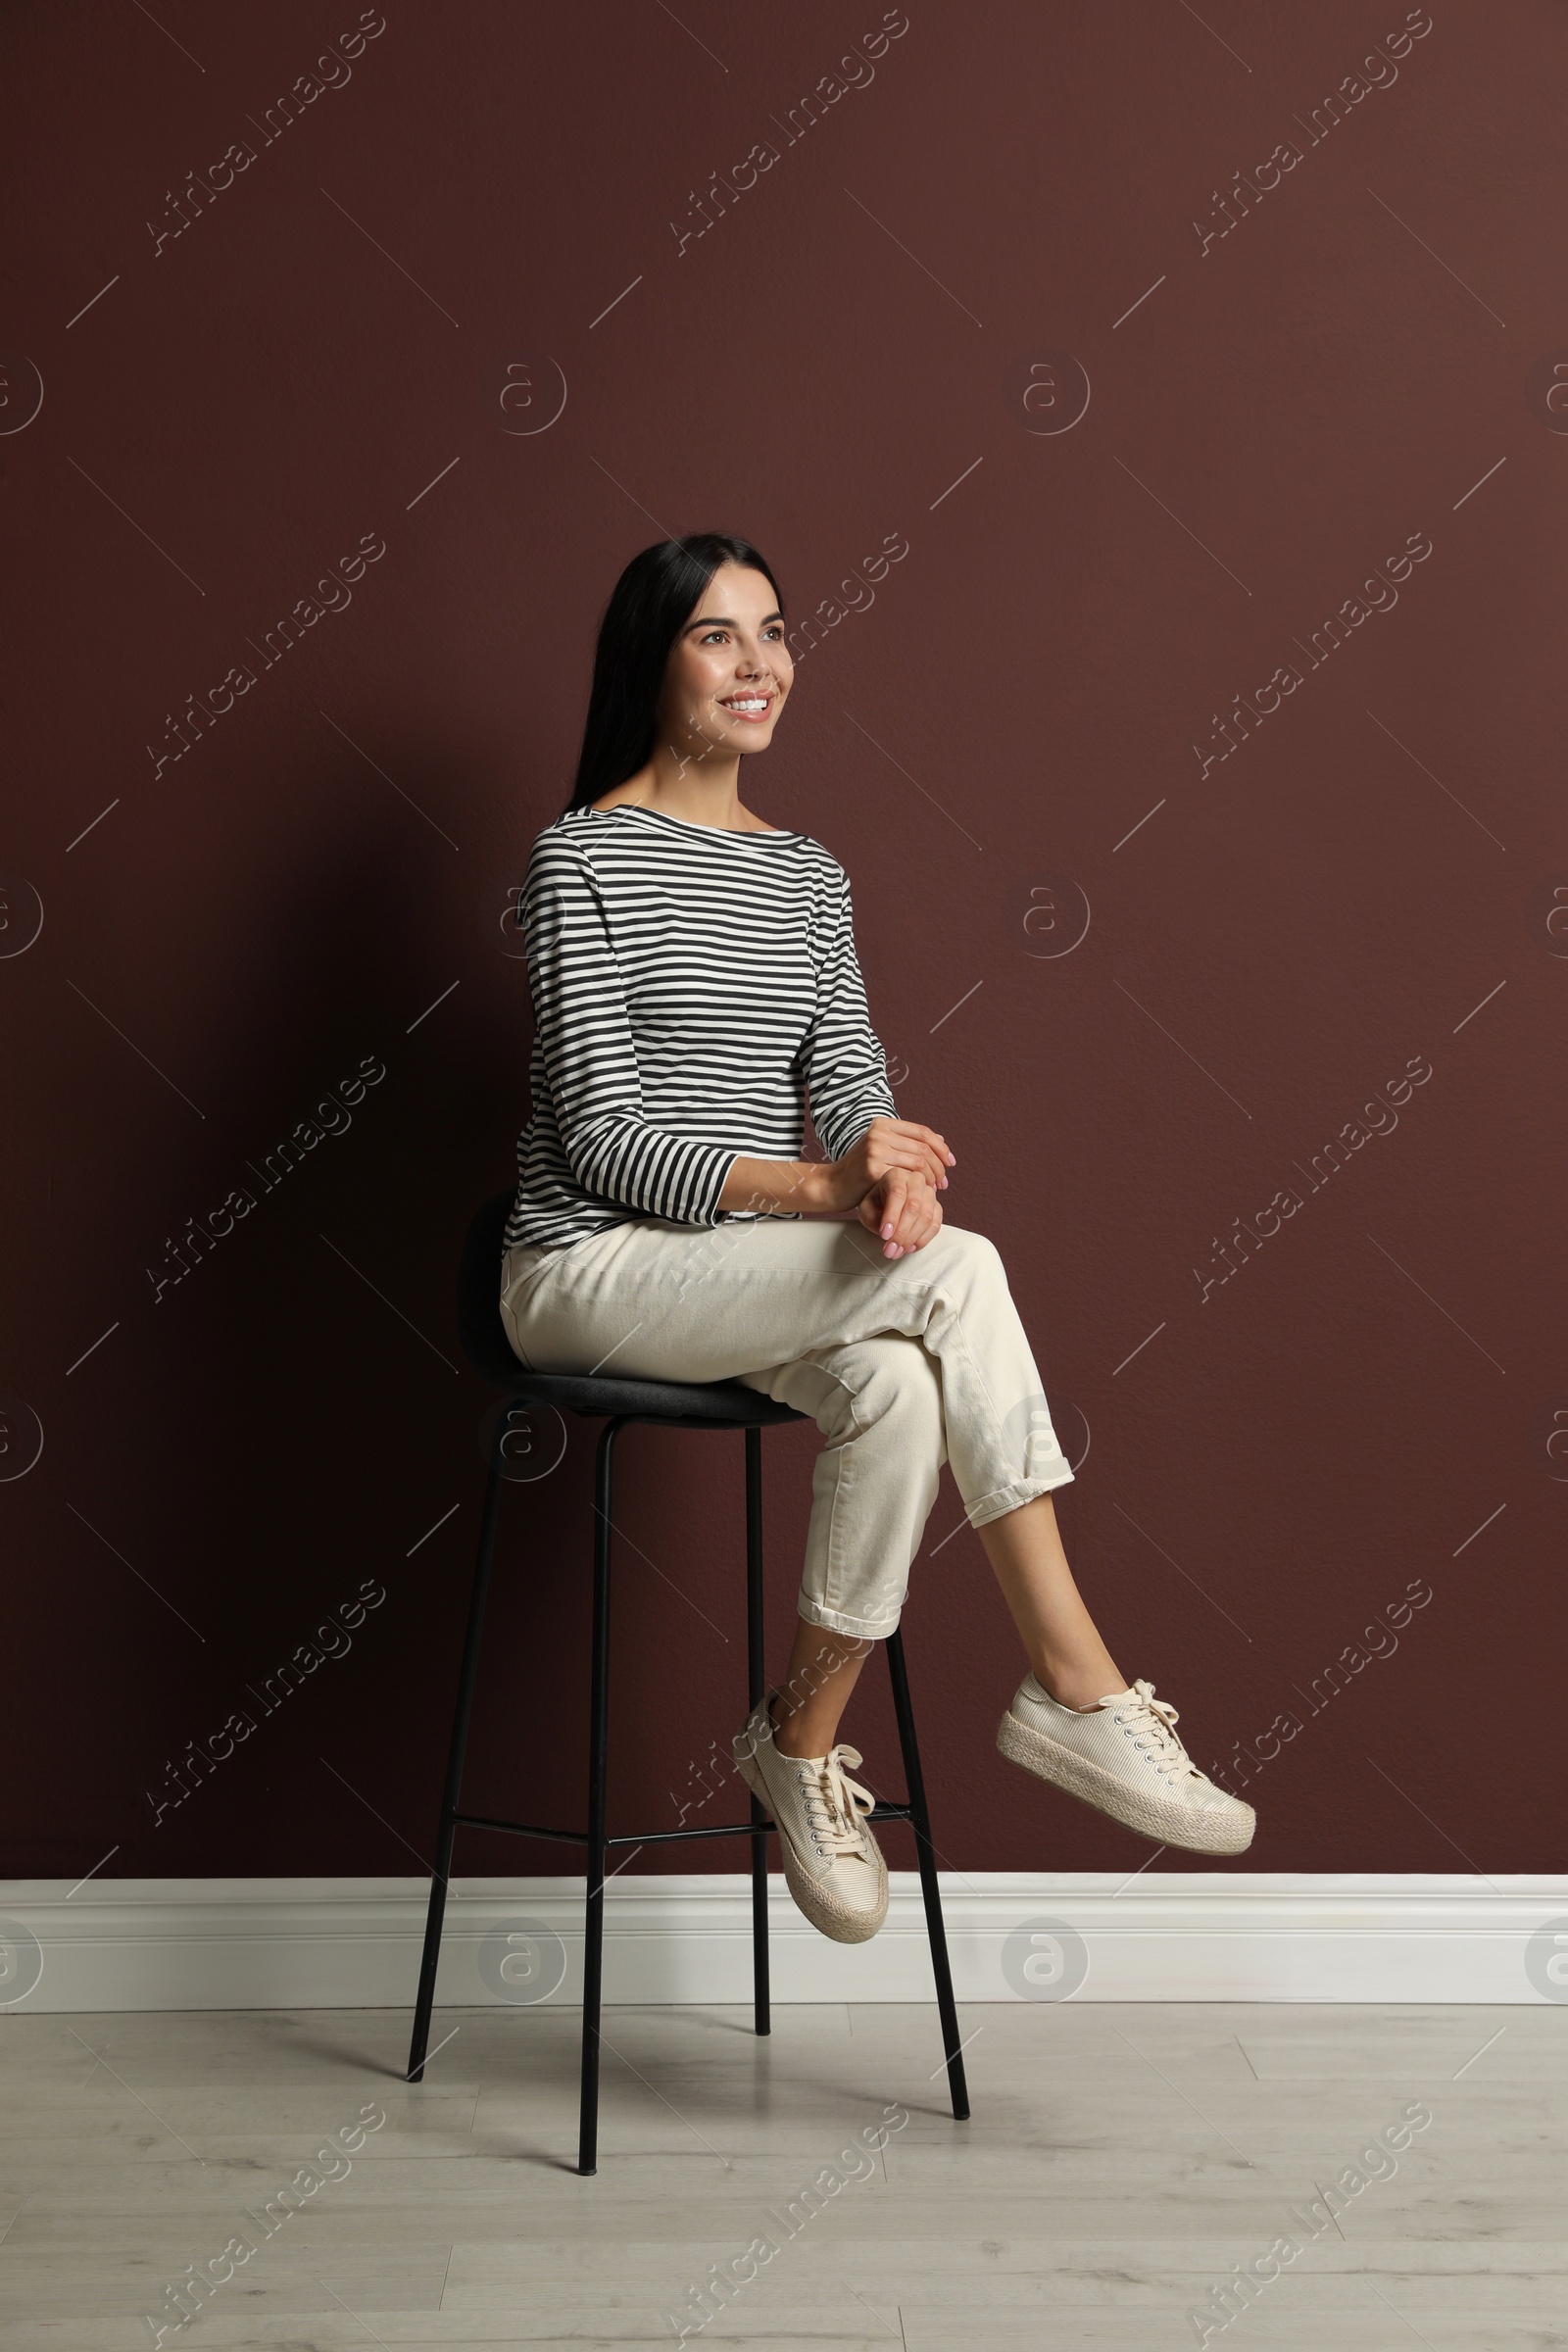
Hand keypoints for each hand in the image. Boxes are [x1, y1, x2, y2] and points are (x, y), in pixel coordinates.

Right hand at [830, 1116, 953, 1213]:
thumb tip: (939, 1138)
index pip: (922, 1132)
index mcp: (883, 1124)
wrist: (832, 1185)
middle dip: (940, 1166)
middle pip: (923, 1147)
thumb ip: (906, 1142)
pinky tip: (921, 1193)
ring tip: (935, 1188)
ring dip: (932, 1177)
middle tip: (944, 1182)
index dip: (941, 1147)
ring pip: (919, 1162)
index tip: (950, 1162)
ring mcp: (875, 1149)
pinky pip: (907, 1176)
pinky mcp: (873, 1168)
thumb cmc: (859, 1171)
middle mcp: (879, 1133)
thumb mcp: (881, 1149)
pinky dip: (919, 1185)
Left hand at [858, 1169, 943, 1258]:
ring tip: (897, 1252)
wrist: (886, 1204)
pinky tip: (909, 1248)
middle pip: (914, 1206)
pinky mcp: (936, 1207)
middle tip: (890, 1250)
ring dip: (911, 1239)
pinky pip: (935, 1225)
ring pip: (926, 1217)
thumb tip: (888, 1233)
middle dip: (902, 1232)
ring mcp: (929, 1193)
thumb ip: (873, 1219)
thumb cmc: (874, 1204)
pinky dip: (923, 1239)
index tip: (884, 1235)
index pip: (897, 1193)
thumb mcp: (866, 1209)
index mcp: (896, 1175)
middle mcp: (916, 1180)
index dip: (892, 1216)